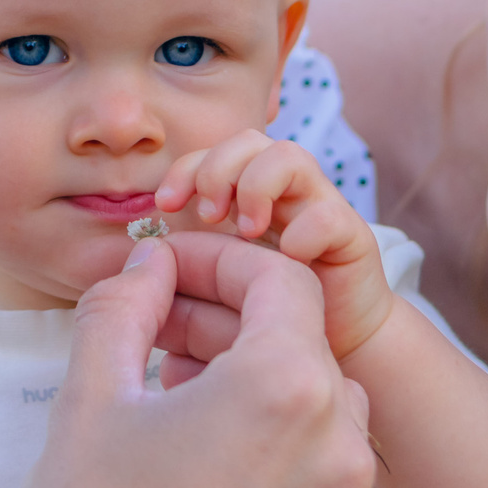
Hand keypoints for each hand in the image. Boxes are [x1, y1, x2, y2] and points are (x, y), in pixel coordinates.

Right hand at [0, 231, 379, 487]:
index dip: (220, 262)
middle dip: (234, 328)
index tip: (167, 271)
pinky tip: (200, 487)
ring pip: (320, 420)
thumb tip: (147, 265)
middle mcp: (339, 449)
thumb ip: (124, 310)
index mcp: (285, 388)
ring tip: (175, 411)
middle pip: (304, 349)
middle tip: (157, 335)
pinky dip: (271, 468)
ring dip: (257, 397)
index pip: (282, 281)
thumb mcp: (89, 403)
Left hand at [155, 132, 390, 357]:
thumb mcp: (214, 288)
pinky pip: (330, 214)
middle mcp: (282, 194)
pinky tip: (291, 259)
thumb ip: (180, 272)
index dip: (184, 170)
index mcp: (245, 198)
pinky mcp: (352, 238)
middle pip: (249, 141)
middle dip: (217, 170)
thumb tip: (134, 274)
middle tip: (207, 217)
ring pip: (290, 157)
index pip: (210, 156)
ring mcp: (318, 210)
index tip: (164, 206)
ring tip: (246, 231)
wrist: (338, 346)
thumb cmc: (269, 315)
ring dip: (258, 187)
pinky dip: (305, 231)